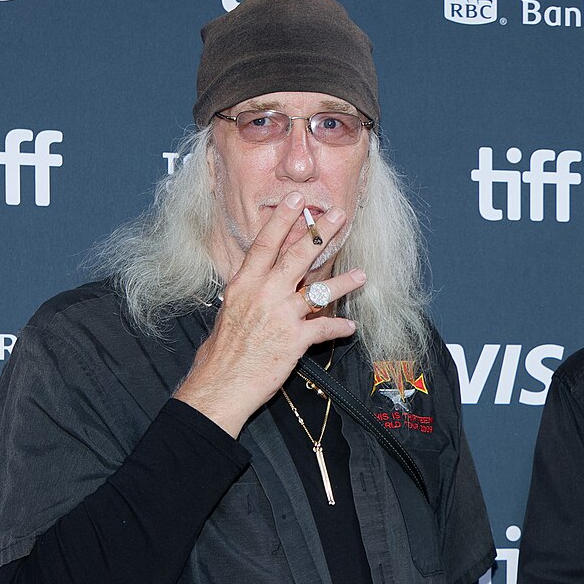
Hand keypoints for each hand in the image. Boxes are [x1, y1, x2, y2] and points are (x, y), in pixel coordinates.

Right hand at [173, 193, 366, 436]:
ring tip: (361, 274)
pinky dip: (338, 327)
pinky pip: (323, 329)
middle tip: (339, 214)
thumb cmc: (221, 351)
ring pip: (317, 290)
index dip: (282, 219)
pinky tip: (350, 326)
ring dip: (342, 281)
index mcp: (244, 284)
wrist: (221, 383)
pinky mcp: (294, 341)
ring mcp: (280, 316)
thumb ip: (247, 293)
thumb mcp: (229, 311)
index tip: (297, 199)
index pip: (265, 243)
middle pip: (296, 256)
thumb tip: (256, 281)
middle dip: (320, 233)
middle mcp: (263, 294)